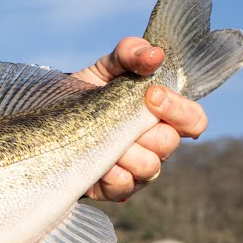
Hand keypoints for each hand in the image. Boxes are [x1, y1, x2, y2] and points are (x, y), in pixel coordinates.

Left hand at [73, 37, 208, 201]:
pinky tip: (94, 162)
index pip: (193, 120)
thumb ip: (130, 52)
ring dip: (124, 152)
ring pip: (149, 167)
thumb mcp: (105, 67)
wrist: (49, 121)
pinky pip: (124, 187)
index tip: (152, 95)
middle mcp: (155, 145)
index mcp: (162, 116)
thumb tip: (155, 55)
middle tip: (118, 118)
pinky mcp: (115, 189)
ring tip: (100, 139)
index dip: (179, 110)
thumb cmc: (87, 93)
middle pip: (169, 144)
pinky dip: (109, 173)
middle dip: (143, 130)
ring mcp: (137, 170)